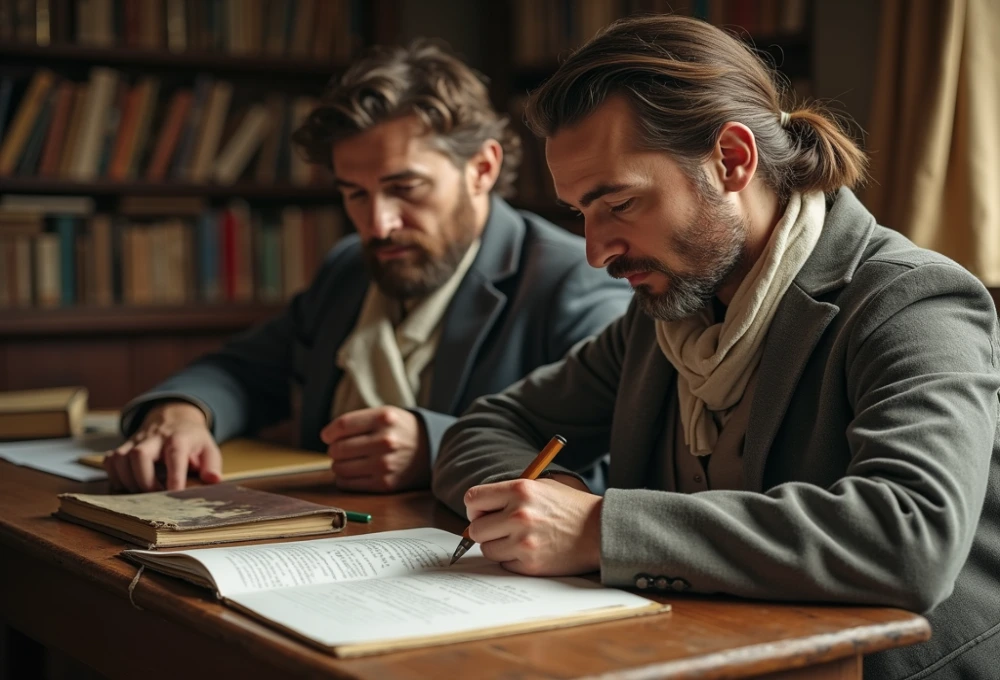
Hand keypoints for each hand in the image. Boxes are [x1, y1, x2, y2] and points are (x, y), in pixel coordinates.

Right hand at [104, 402, 220, 492]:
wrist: (173, 417)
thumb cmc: (192, 440)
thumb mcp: (209, 448)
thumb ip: (212, 465)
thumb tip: (213, 480)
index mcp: (179, 438)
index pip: (175, 453)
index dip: (174, 475)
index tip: (175, 493)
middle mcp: (154, 437)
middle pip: (139, 454)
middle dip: (144, 480)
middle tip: (154, 495)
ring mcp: (135, 441)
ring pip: (120, 458)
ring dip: (128, 481)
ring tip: (142, 493)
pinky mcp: (123, 446)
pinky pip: (110, 461)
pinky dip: (115, 477)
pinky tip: (129, 485)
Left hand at [321, 406, 429, 492]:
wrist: (430, 450)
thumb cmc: (399, 430)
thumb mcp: (385, 414)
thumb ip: (357, 421)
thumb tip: (327, 437)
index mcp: (384, 418)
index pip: (342, 426)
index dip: (329, 433)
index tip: (327, 436)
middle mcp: (385, 441)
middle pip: (338, 448)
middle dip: (334, 450)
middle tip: (341, 449)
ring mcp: (385, 464)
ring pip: (339, 468)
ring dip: (338, 465)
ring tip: (349, 460)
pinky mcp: (385, 484)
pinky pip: (348, 484)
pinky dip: (344, 479)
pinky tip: (353, 472)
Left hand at [464, 477, 602, 575]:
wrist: (600, 530)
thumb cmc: (569, 507)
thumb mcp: (541, 487)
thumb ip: (508, 495)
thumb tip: (477, 512)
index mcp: (520, 490)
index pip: (473, 499)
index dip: (475, 508)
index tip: (482, 513)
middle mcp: (519, 515)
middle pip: (476, 529)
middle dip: (484, 529)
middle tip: (499, 529)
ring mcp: (524, 542)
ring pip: (488, 549)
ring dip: (498, 546)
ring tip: (519, 539)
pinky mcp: (530, 564)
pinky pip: (505, 564)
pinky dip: (513, 559)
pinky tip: (531, 550)